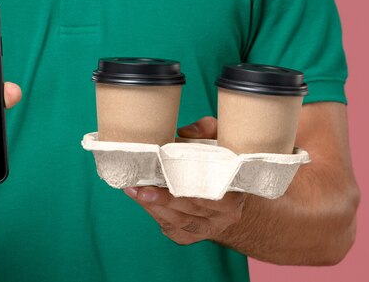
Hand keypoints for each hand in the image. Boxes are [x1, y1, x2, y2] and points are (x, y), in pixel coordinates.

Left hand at [124, 116, 245, 244]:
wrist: (229, 200)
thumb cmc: (221, 165)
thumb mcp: (222, 142)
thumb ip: (207, 131)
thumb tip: (184, 132)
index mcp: (234, 194)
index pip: (211, 195)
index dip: (188, 187)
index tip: (166, 177)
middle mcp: (223, 216)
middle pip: (191, 209)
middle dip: (164, 198)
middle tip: (142, 187)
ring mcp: (206, 229)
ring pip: (178, 221)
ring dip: (153, 206)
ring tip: (134, 190)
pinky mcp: (189, 237)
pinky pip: (170, 228)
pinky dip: (154, 213)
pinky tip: (140, 199)